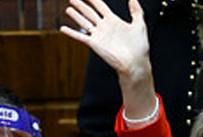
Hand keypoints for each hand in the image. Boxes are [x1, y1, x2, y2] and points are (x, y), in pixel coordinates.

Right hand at [60, 0, 156, 117]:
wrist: (135, 63)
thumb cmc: (139, 47)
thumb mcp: (140, 25)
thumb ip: (136, 11)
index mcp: (114, 21)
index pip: (101, 6)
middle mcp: (104, 27)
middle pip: (90, 12)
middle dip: (81, 4)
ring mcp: (99, 35)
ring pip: (84, 22)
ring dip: (76, 15)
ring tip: (68, 9)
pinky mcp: (95, 44)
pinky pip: (81, 37)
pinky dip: (72, 33)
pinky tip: (63, 28)